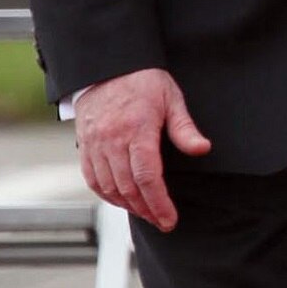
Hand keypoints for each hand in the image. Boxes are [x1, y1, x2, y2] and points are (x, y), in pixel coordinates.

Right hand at [73, 68, 211, 231]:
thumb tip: (202, 149)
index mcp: (136, 130)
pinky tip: (122, 201)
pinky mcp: (84, 145)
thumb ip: (185, 128)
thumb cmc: (143, 80)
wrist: (107, 65)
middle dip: (147, 210)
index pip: (147, 177)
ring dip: (128, 206)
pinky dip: (107, 195)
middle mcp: (111, 140)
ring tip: (146, 214)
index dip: (159, 203)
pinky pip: (92, 179)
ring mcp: (94, 144)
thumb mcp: (171, 98)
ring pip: (109, 187)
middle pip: (128, 187)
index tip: (170, 219)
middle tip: (162, 222)